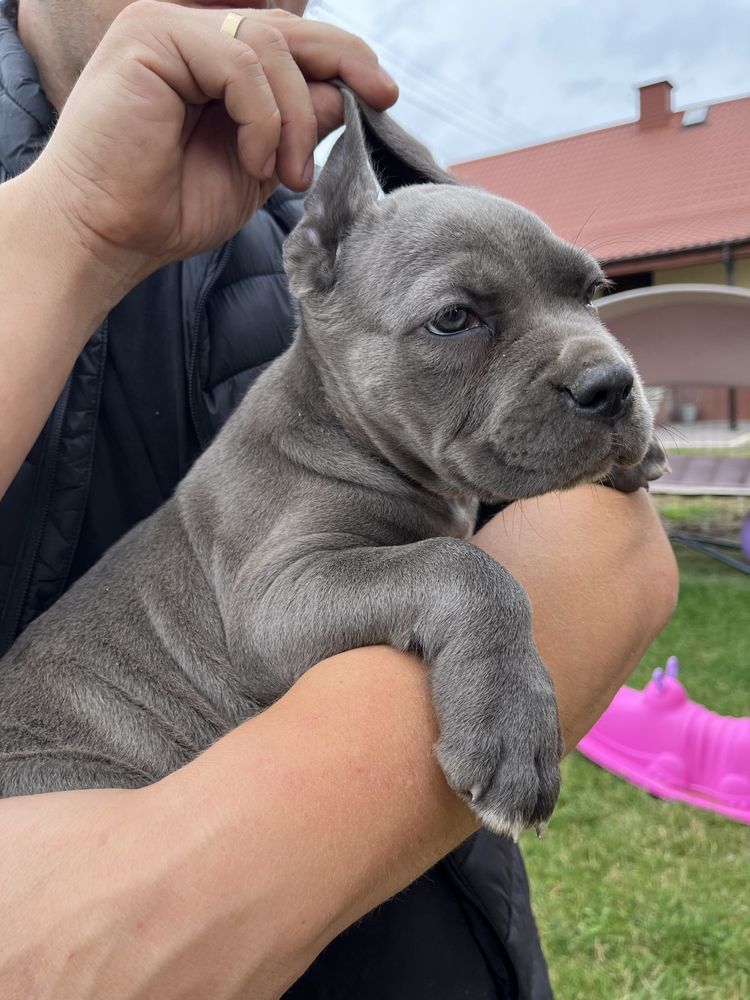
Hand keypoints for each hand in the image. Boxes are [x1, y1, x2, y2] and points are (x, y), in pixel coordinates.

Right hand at [27, 0, 396, 289]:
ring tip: (287, 174)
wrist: (107, 235)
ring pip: (270, 46)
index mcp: (212, 63)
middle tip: (380, 100)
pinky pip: (239, 61)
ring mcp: (168, 29)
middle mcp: (190, 34)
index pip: (289, 44)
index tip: (384, 96)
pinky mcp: (151, 35)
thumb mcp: (257, 167)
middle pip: (288, 31)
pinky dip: (261, 115)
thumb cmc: (170, 209)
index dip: (342, 60)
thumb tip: (349, 96)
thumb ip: (296, 129)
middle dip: (344, 64)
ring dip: (296, 116)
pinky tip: (255, 160)